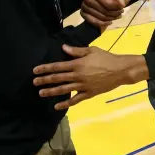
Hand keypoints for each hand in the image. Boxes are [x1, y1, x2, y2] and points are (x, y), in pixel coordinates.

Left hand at [33, 45, 147, 109]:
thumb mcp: (91, 50)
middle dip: (45, 80)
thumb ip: (76, 51)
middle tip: (34, 82)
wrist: (120, 70)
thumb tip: (63, 48)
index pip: (58, 66)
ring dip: (51, 91)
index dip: (46, 68)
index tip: (35, 70)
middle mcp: (78, 76)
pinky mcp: (89, 94)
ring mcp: (83, 86)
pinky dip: (65, 104)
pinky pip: (75, 100)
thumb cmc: (106, 57)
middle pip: (58, 78)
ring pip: (64, 90)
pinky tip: (56, 106)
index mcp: (77, 64)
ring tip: (41, 93)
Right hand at [80, 0, 132, 29]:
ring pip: (101, 17)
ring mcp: (84, 5)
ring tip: (116, 15)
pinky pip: (95, 22)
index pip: (109, 4)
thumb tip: (121, 3)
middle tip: (120, 12)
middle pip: (105, 12)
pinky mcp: (83, 13)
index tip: (122, 6)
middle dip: (115, 13)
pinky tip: (109, 21)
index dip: (118, 7)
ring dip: (111, 18)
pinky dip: (104, 23)